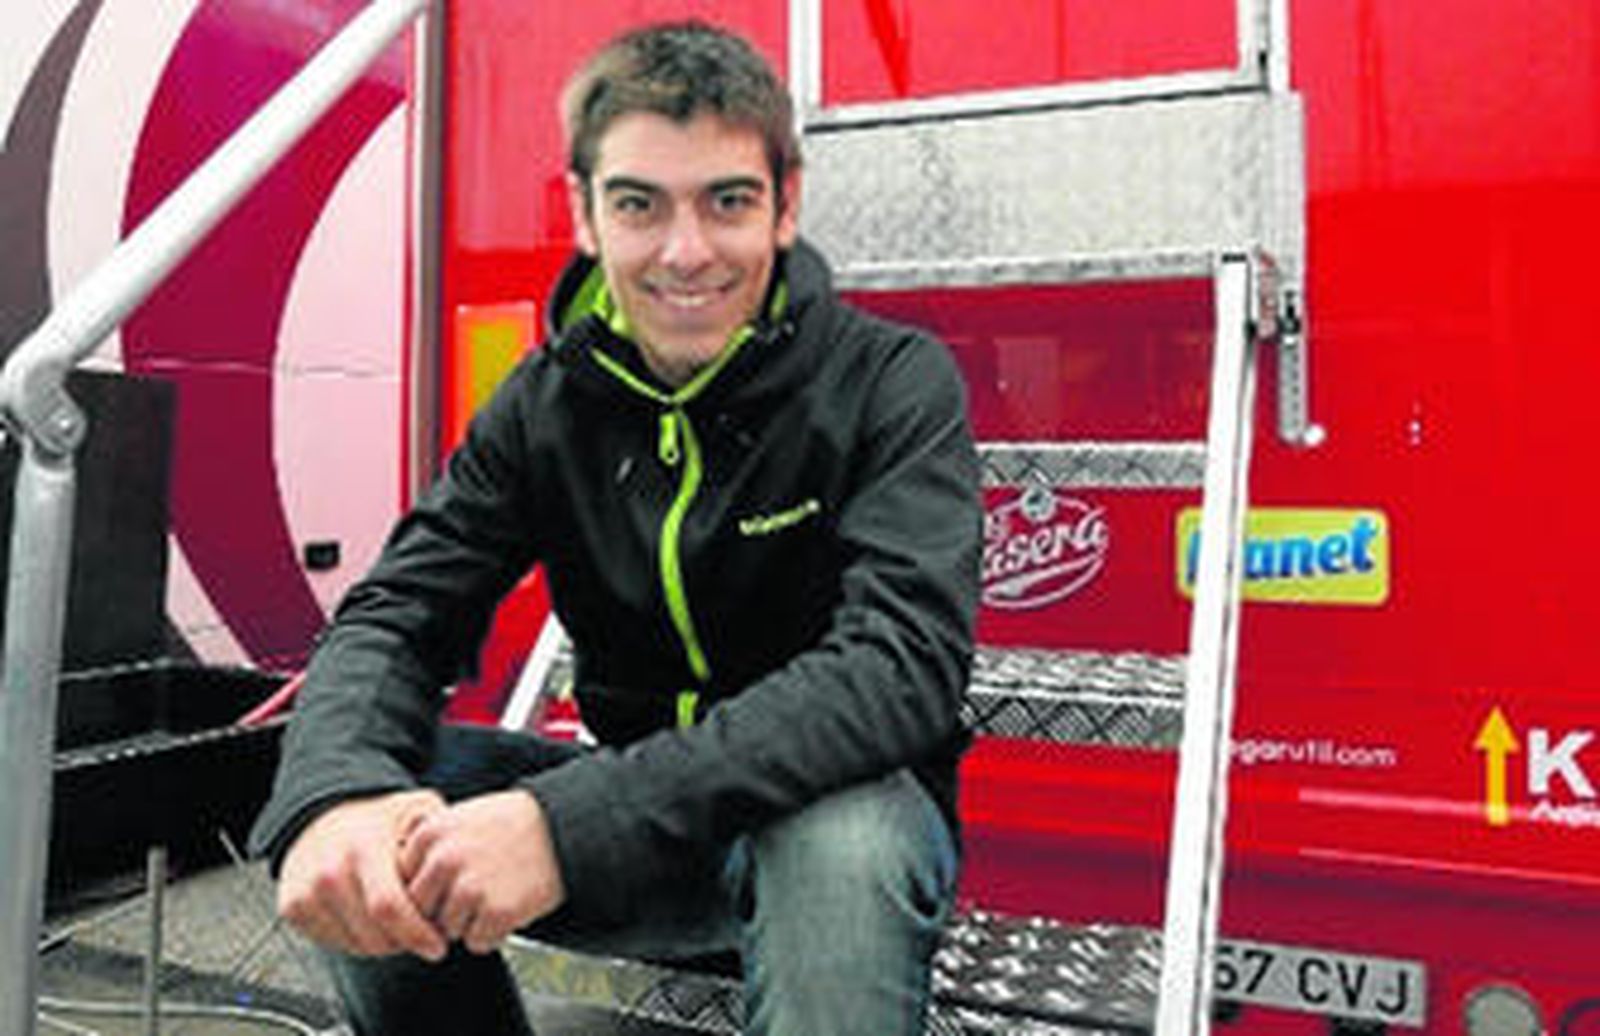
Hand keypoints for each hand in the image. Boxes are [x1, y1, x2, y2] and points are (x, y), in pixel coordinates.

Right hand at [277, 790, 448, 960]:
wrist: (321, 814)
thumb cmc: (374, 817)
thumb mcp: (414, 808)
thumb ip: (440, 830)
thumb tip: (464, 855)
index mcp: (363, 849)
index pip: (390, 909)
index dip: (418, 934)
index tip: (438, 944)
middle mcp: (330, 872)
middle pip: (375, 936)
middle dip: (406, 942)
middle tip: (422, 934)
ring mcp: (307, 892)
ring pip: (356, 945)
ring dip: (384, 943)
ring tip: (398, 922)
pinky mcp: (293, 908)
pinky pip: (335, 943)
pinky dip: (358, 940)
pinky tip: (370, 920)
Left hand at [399, 789, 565, 953]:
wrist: (560, 829)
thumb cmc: (508, 825)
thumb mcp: (458, 817)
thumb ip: (424, 843)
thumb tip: (394, 881)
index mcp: (430, 834)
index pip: (403, 883)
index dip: (426, 888)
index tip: (447, 881)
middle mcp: (445, 860)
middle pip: (420, 910)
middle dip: (441, 910)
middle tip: (472, 893)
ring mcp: (470, 887)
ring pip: (447, 930)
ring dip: (468, 922)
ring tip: (494, 894)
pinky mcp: (497, 911)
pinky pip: (477, 943)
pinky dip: (492, 934)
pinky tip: (508, 906)